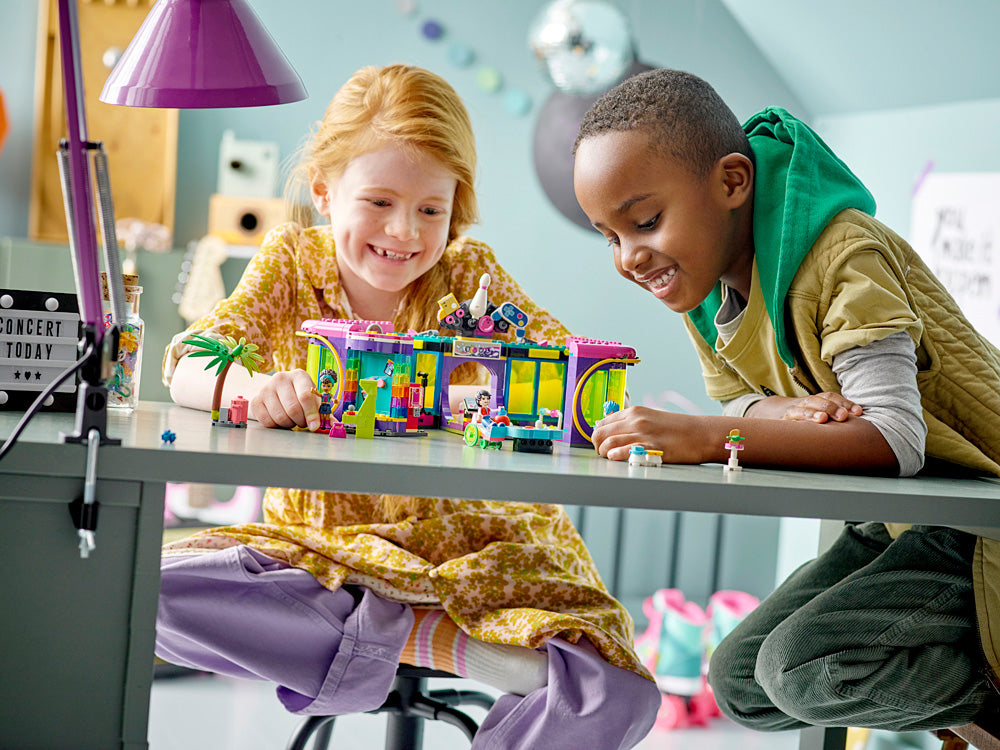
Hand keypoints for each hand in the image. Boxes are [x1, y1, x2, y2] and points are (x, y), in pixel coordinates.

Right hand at [249, 369, 320, 429]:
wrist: (273, 391)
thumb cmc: (297, 395)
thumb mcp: (311, 398)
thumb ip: (322, 411)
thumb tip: (333, 424)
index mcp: (299, 376)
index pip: (305, 396)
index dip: (311, 413)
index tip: (315, 426)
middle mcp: (281, 378)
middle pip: (293, 409)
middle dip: (301, 421)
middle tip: (302, 422)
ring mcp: (266, 389)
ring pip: (280, 417)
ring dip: (289, 424)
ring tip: (292, 419)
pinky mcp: (256, 400)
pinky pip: (268, 421)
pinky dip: (276, 426)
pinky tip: (280, 420)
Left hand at [591, 406, 709, 462]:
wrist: (701, 434)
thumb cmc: (677, 429)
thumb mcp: (651, 419)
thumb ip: (632, 423)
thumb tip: (611, 432)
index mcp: (634, 412)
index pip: (603, 422)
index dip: (598, 435)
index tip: (600, 443)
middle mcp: (636, 420)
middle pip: (601, 432)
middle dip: (597, 445)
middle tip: (602, 453)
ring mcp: (644, 433)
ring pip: (610, 442)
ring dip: (603, 452)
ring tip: (608, 457)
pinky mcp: (652, 447)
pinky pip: (627, 450)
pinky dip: (616, 454)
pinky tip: (614, 457)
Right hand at [778, 392, 861, 422]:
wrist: (773, 412)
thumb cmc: (802, 417)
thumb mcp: (816, 414)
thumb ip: (833, 418)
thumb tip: (858, 424)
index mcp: (817, 400)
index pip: (831, 396)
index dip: (845, 402)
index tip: (858, 412)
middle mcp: (806, 402)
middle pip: (820, 399)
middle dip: (832, 407)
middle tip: (844, 416)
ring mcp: (794, 409)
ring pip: (805, 406)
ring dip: (814, 412)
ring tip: (823, 419)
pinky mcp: (783, 419)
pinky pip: (791, 417)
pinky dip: (798, 419)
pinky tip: (803, 426)